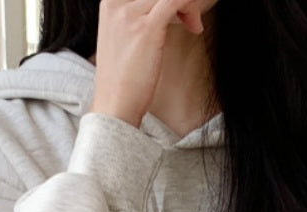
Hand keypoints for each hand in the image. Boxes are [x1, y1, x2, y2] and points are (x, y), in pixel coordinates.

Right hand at [91, 0, 204, 127]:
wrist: (115, 105)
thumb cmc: (124, 79)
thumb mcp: (125, 38)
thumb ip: (140, 19)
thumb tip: (166, 11)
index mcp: (111, 2)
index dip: (166, 0)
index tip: (178, 15)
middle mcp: (117, 2)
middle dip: (179, 1)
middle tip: (190, 21)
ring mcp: (130, 13)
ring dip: (187, 6)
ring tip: (193, 27)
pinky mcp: (146, 28)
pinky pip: (175, 1)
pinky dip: (189, 8)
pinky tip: (195, 27)